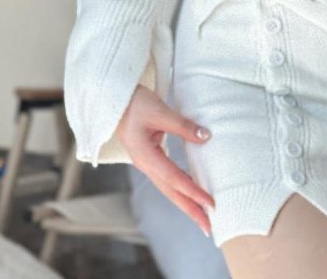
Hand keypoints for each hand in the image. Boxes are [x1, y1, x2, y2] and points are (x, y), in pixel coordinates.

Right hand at [117, 84, 215, 235]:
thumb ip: (183, 125)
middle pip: (171, 192)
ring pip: (169, 188)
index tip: (210, 203)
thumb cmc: (136, 104)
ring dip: (186, 202)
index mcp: (145, 156)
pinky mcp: (151, 158)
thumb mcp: (160, 111)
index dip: (193, 192)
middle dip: (190, 210)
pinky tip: (191, 193)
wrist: (116, 100)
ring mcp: (148, 163)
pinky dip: (181, 188)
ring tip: (203, 216)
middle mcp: (146, 165)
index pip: (174, 178)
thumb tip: (206, 137)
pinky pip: (168, 178)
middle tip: (209, 227)